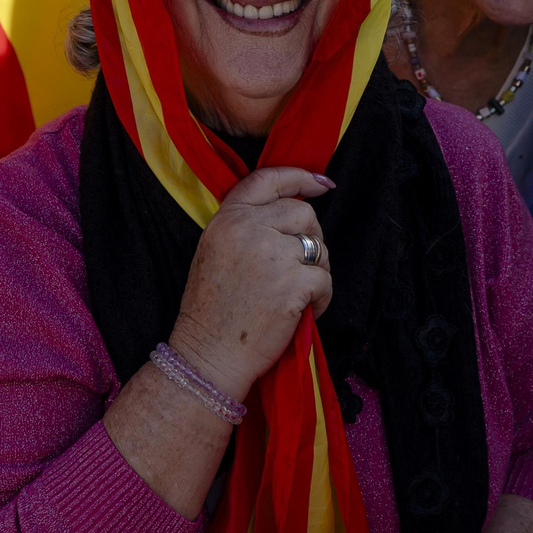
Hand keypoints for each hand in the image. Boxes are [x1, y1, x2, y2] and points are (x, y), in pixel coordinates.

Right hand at [170, 167, 334, 402]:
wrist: (208, 355)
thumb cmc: (212, 309)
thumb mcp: (216, 250)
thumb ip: (248, 225)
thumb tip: (297, 207)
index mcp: (228, 219)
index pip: (268, 179)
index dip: (300, 177)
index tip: (321, 184)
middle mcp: (249, 230)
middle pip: (303, 213)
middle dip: (310, 237)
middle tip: (299, 266)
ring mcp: (272, 255)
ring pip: (318, 246)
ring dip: (316, 270)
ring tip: (295, 293)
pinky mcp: (293, 283)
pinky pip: (325, 279)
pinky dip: (321, 298)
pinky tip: (302, 311)